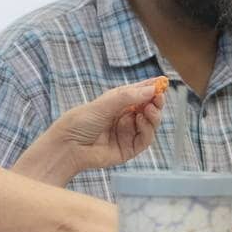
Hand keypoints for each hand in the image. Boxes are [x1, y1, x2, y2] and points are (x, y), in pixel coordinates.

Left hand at [28, 78, 166, 181]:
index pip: (140, 93)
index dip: (152, 87)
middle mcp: (125, 117)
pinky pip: (145, 139)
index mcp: (118, 103)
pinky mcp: (129, 149)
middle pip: (148, 108)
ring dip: (153, 116)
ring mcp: (128, 133)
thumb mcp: (104, 104)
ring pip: (150, 124)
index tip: (163, 82)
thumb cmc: (80, 122)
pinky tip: (141, 121)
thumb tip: (151, 89)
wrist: (68, 146)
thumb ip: (128, 97)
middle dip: (155, 102)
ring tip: (149, 110)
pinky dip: (147, 130)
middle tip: (159, 97)